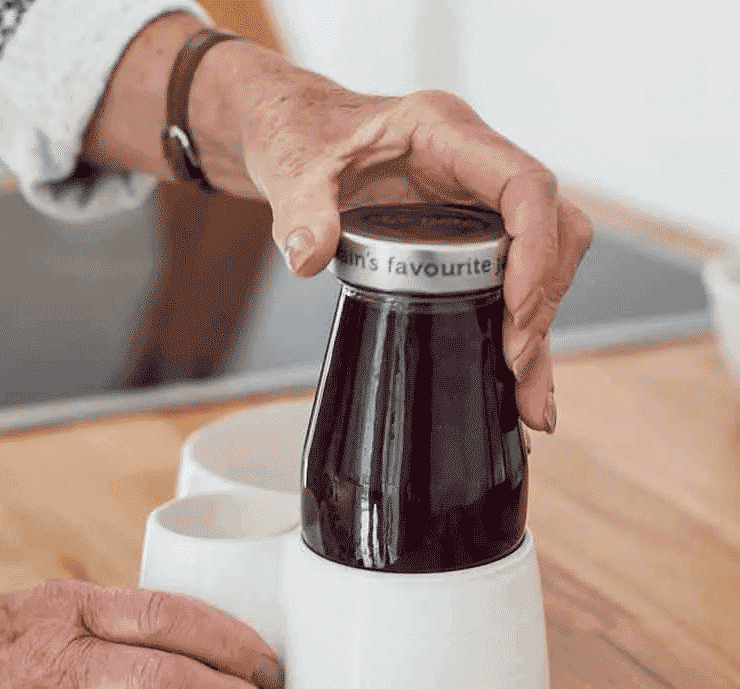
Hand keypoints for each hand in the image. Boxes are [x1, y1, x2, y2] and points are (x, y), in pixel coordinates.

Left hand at [192, 49, 593, 433]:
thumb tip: (306, 257)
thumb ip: (300, 210)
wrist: (294, 134)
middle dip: (543, 300)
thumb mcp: (293, 168)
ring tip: (528, 398)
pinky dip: (520, 326)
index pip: (524, 183)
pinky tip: (519, 379)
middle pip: (552, 227)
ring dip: (541, 325)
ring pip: (544, 257)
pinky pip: (513, 276)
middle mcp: (476, 165)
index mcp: (446, 133)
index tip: (518, 310)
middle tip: (517, 366)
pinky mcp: (468, 232)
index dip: (535, 247)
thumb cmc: (301, 136)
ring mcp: (478, 199)